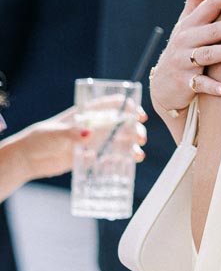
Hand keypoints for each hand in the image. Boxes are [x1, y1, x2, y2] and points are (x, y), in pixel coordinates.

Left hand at [11, 107, 146, 185]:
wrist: (29, 160)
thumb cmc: (40, 139)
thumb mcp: (55, 133)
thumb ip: (72, 133)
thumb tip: (89, 134)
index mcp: (86, 114)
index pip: (111, 105)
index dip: (128, 107)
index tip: (139, 115)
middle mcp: (93, 127)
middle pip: (120, 125)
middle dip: (134, 130)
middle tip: (140, 138)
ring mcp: (93, 143)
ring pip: (118, 142)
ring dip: (131, 147)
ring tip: (138, 155)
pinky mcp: (89, 158)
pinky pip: (109, 158)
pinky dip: (118, 161)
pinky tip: (124, 165)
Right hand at [149, 0, 220, 118]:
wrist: (162, 85)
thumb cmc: (182, 46)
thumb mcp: (187, 20)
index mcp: (191, 23)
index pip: (211, 4)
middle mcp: (187, 40)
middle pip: (213, 30)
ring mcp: (184, 61)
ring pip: (207, 54)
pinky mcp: (184, 82)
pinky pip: (199, 84)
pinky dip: (211, 86)